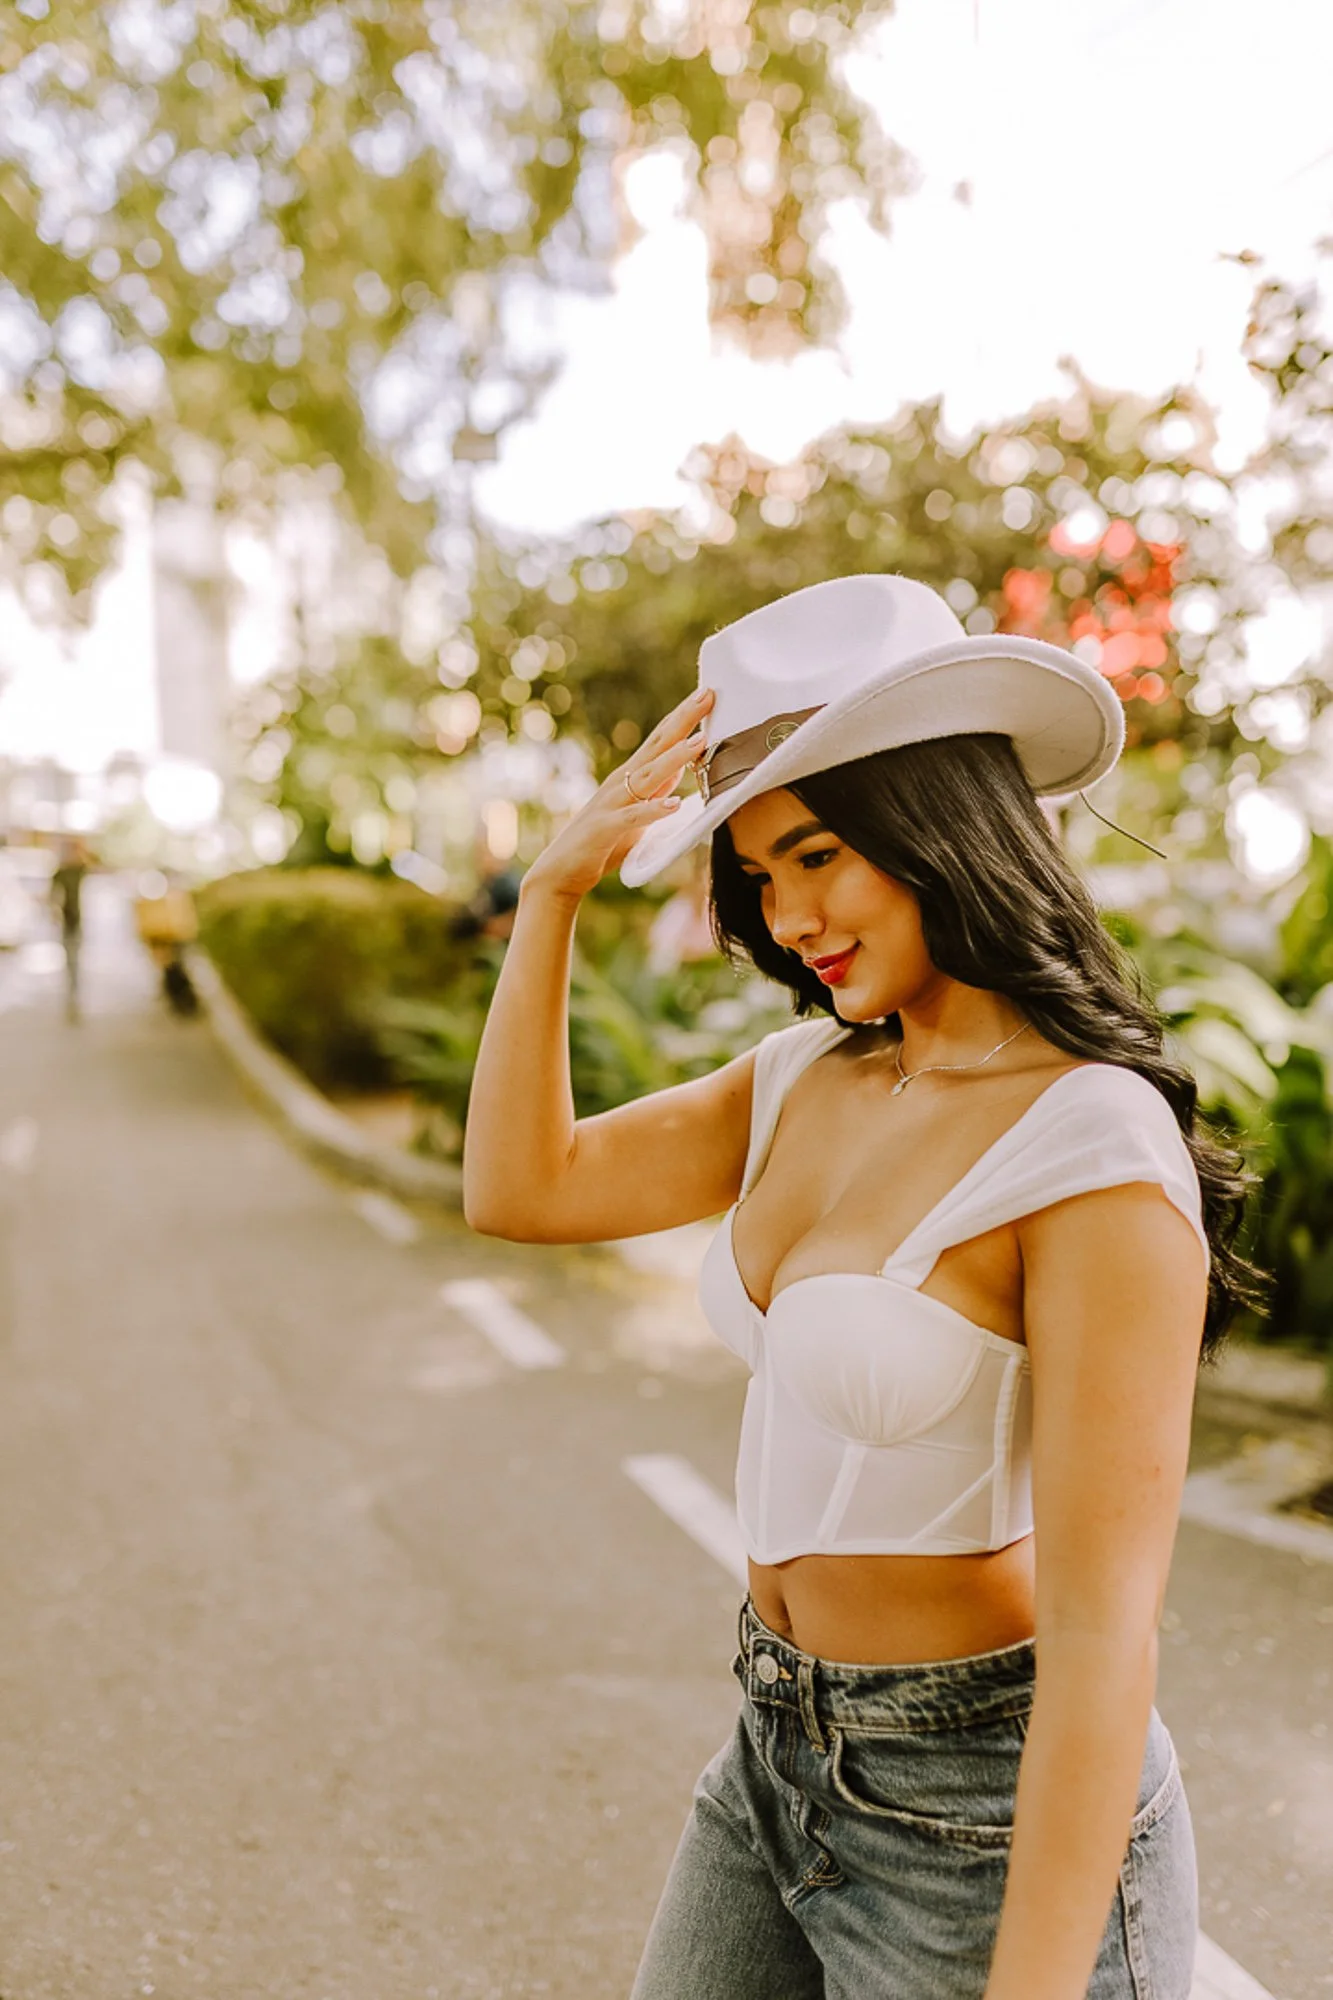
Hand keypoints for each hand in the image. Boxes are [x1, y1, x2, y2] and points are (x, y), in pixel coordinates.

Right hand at [523, 686, 714, 903]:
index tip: (707, 693)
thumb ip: (656, 789)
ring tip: (700, 741)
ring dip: (675, 757)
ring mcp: (611, 804)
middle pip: (657, 745)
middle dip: (683, 720)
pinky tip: (674, 805)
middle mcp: (620, 783)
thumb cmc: (602, 844)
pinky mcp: (605, 829)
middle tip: (707, 694)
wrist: (561, 872)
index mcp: (630, 777)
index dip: (684, 717)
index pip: (661, 740)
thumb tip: (681, 765)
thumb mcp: (637, 810)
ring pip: (648, 776)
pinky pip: (633, 818)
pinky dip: (654, 810)